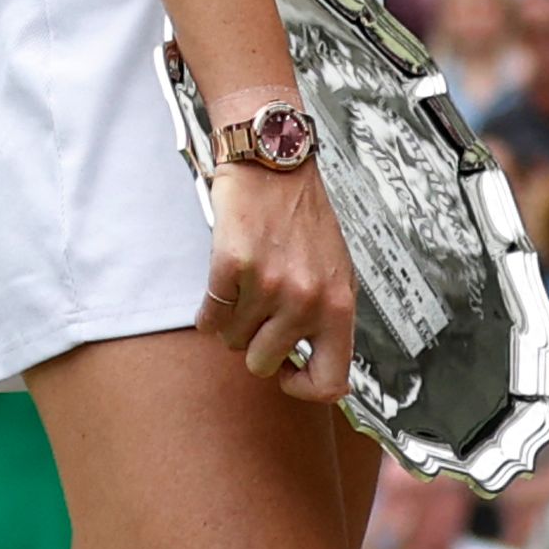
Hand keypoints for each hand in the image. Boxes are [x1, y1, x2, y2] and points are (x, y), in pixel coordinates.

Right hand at [197, 156, 353, 403]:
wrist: (274, 160)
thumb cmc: (303, 214)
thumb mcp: (335, 271)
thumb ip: (327, 318)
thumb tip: (316, 366)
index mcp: (340, 304)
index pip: (330, 383)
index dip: (302, 388)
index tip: (287, 370)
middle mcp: (307, 300)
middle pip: (264, 364)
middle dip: (255, 343)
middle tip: (258, 314)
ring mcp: (269, 286)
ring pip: (233, 341)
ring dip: (233, 319)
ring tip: (245, 286)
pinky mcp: (231, 268)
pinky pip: (209, 316)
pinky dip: (209, 307)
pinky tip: (223, 283)